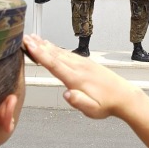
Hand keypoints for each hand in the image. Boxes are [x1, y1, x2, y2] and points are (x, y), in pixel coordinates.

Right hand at [23, 35, 141, 119]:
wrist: (123, 96)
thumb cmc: (106, 105)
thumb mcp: (93, 110)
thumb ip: (79, 102)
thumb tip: (67, 94)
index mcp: (77, 78)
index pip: (55, 64)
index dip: (40, 54)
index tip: (29, 45)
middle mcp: (79, 67)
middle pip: (55, 54)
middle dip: (39, 45)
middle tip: (25, 37)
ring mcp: (83, 63)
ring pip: (61, 52)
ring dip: (46, 45)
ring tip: (34, 38)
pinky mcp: (86, 63)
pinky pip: (67, 53)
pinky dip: (57, 48)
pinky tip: (52, 46)